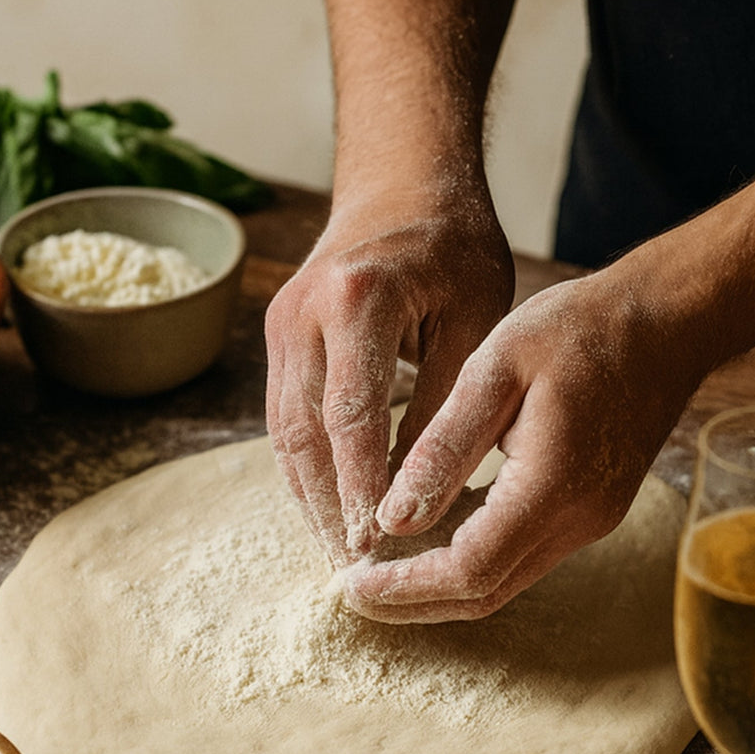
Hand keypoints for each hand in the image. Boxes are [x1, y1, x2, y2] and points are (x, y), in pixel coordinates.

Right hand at [265, 184, 514, 565]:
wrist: (402, 185)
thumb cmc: (453, 248)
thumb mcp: (475, 320)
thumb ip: (444, 406)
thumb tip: (417, 496)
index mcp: (356, 300)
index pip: (351, 416)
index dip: (361, 487)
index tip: (374, 544)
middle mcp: (303, 314)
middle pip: (303, 433)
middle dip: (325, 507)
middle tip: (351, 569)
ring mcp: (281, 327)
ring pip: (283, 433)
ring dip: (307, 497)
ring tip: (336, 554)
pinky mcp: (279, 340)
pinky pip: (284, 418)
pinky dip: (304, 468)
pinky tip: (326, 509)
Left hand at [341, 269, 706, 620]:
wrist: (667, 322)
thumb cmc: (579, 330)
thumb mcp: (497, 369)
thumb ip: (444, 447)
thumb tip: (392, 519)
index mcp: (552, 485)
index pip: (469, 568)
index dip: (406, 586)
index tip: (353, 581)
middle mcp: (577, 520)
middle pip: (484, 594)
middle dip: (413, 603)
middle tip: (352, 591)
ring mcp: (589, 522)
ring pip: (502, 582)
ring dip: (437, 587)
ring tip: (377, 571)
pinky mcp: (589, 512)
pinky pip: (519, 555)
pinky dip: (468, 560)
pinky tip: (426, 539)